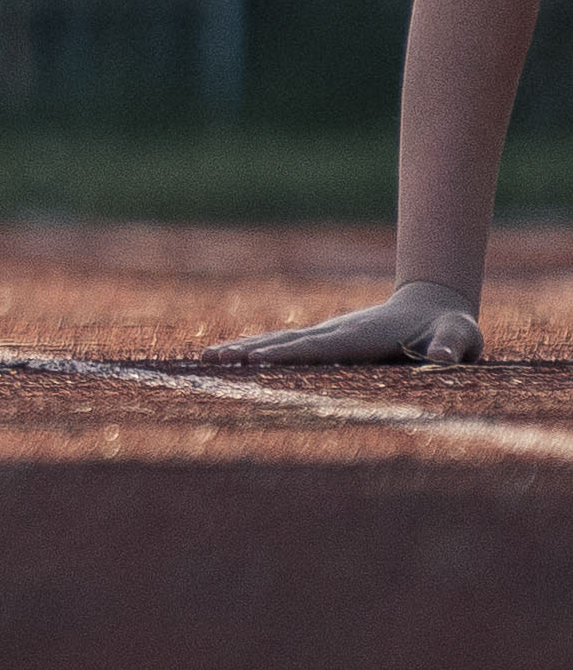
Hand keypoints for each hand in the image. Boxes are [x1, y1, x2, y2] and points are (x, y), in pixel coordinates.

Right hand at [213, 277, 483, 366]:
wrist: (434, 307)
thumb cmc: (451, 328)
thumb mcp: (462, 336)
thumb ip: (452, 344)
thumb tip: (441, 356)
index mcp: (363, 336)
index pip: (319, 347)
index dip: (287, 354)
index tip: (254, 361)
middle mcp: (337, 332)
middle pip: (286, 342)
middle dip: (250, 351)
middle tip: (213, 361)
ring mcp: (328, 334)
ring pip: (279, 342)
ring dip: (244, 350)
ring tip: (207, 359)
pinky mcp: (325, 340)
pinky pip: (285, 345)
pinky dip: (255, 350)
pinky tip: (232, 357)